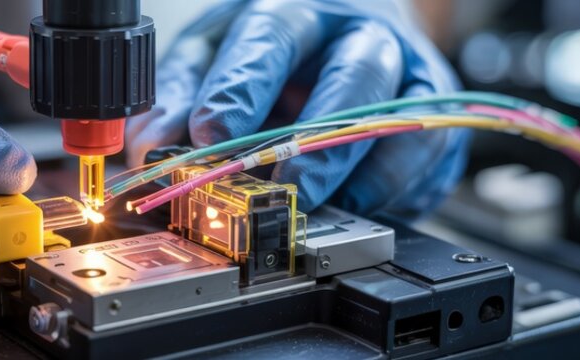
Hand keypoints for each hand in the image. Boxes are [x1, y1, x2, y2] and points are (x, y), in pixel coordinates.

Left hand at [126, 0, 469, 219]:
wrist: (351, 31)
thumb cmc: (277, 48)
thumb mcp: (217, 55)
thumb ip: (181, 96)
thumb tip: (148, 146)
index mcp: (293, 12)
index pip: (269, 39)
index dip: (240, 89)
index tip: (209, 135)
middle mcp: (355, 34)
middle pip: (350, 75)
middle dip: (312, 138)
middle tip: (278, 184)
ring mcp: (403, 71)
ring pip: (395, 115)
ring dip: (350, 166)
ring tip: (312, 202)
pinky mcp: (430, 110)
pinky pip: (424, 151)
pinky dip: (390, 185)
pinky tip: (354, 204)